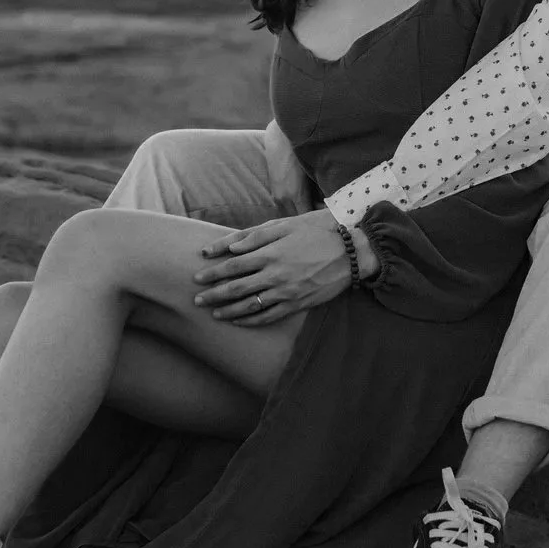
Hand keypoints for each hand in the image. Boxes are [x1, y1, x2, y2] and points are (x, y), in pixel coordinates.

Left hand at [194, 211, 358, 325]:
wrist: (351, 252)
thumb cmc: (318, 232)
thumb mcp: (286, 225)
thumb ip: (255, 236)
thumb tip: (229, 247)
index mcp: (270, 253)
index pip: (233, 266)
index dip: (213, 272)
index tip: (198, 276)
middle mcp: (275, 275)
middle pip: (236, 288)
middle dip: (214, 294)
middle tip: (197, 299)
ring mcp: (286, 292)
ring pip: (250, 306)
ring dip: (229, 311)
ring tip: (214, 313)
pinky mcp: (297, 304)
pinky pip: (269, 316)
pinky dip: (251, 321)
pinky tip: (239, 321)